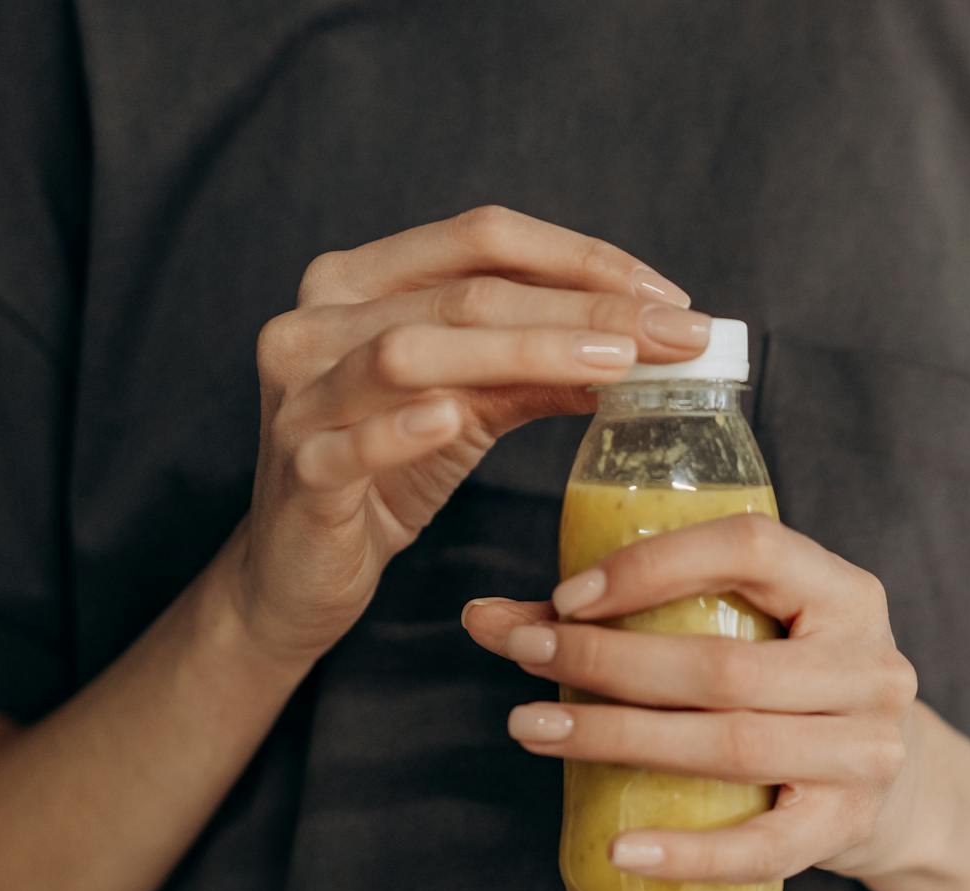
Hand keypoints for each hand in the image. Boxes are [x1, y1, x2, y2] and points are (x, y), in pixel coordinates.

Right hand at [230, 205, 711, 661]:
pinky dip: (404, 428)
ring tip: (613, 366)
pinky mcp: (297, 468)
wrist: (299, 573)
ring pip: (410, 353)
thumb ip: (539, 369)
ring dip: (522, 352)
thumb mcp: (470, 407)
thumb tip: (649, 344)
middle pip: (463, 294)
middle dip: (581, 310)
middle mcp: (316, 320)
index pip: (480, 238)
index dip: (580, 257)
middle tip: (672, 334)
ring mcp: (299, 394)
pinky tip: (455, 419)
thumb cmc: (386, 475)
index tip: (667, 296)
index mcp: (358, 282)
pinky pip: (351, 441)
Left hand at [462, 514, 924, 881]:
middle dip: (608, 661)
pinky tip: (621, 848)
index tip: (564, 597)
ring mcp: (866, 753)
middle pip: (723, 666)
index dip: (652, 566)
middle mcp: (870, 667)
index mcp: (845, 593)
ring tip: (533, 730)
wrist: (891, 782)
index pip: (752, 550)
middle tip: (523, 659)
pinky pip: (762, 848)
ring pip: (731, 747)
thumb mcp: (739, 630)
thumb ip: (618, 615)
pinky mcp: (846, 827)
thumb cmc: (784, 684)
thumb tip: (482, 617)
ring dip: (619, 740)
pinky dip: (688, 853)